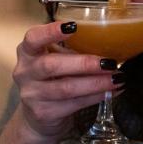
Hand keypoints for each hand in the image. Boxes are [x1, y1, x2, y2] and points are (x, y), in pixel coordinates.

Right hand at [11, 20, 119, 141]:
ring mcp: (32, 95)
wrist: (39, 116)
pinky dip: (96, 97)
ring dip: (96, 83)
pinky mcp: (43, 113)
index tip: (72, 26)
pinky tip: (111, 92)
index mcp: (28, 52)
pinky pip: (74, 104)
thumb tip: (111, 42)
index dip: (50, 32)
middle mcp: (25, 72)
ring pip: (66, 88)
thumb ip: (73, 50)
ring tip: (117, 79)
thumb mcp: (57, 60)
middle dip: (84, 64)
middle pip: (52, 65)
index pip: (33, 38)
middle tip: (109, 63)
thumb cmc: (53, 79)